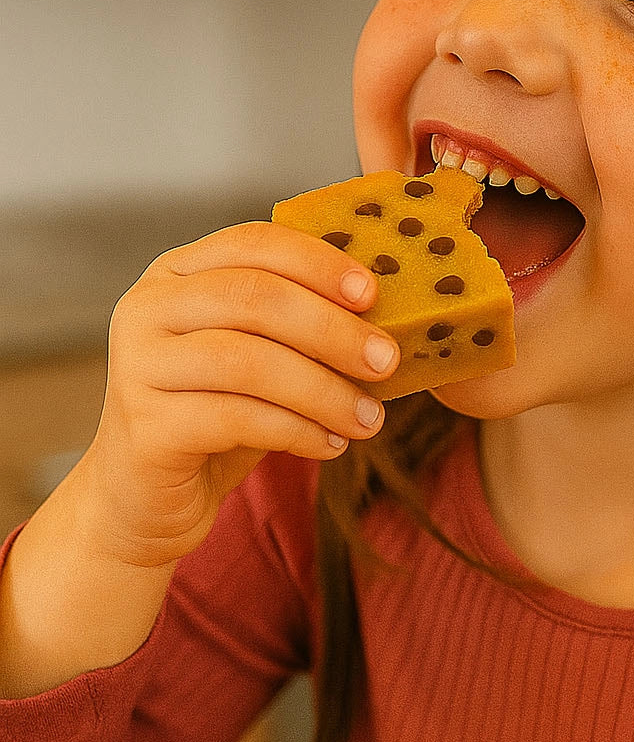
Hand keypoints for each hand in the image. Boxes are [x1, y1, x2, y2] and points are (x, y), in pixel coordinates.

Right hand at [77, 220, 399, 567]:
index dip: (317, 262)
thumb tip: (385, 315)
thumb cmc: (216, 414)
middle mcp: (147, 307)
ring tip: (370, 418)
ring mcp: (137, 366)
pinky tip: (330, 444)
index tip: (372, 293)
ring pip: (249, 361)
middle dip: (332, 329)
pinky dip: (297, 430)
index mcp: (176, 272)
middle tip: (386, 360)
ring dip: (324, 390)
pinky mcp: (145, 427)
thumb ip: (296, 322)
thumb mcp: (256, 354)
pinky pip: (237, 418)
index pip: (252, 242)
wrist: (145, 499)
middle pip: (254, 298)